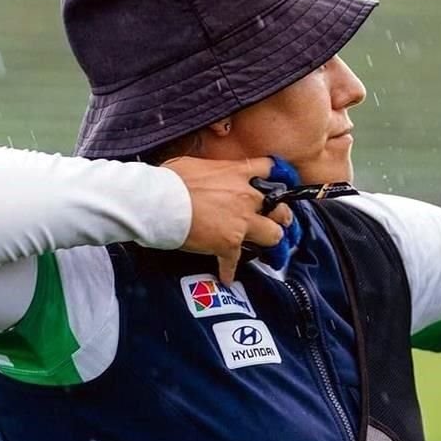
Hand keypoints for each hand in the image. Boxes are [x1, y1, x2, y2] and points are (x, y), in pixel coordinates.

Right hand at [162, 156, 292, 283]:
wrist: (158, 201)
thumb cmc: (169, 180)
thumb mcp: (196, 164)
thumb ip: (213, 170)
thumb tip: (207, 174)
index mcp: (238, 173)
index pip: (270, 169)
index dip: (279, 177)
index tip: (280, 184)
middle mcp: (246, 197)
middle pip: (279, 208)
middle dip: (282, 216)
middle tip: (281, 221)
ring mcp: (240, 222)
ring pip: (272, 235)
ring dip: (270, 242)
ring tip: (267, 247)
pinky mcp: (228, 244)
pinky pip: (234, 262)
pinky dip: (229, 271)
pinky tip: (226, 277)